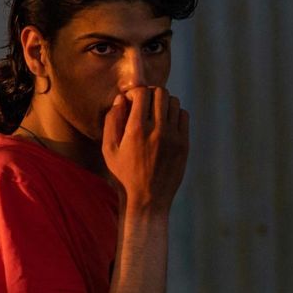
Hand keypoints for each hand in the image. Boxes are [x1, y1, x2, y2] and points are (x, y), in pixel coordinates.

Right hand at [102, 86, 188, 213]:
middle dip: (150, 94)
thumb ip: (112, 121)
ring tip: (155, 115)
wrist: (147, 199)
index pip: (142, 92)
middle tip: (143, 105)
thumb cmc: (123, 174)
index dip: (135, 92)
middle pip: (160, 93)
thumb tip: (120, 99)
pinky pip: (183, 115)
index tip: (131, 101)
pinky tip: (165, 124)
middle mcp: (157, 130)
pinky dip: (174, 114)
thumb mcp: (108, 149)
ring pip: (174, 102)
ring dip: (163, 103)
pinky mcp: (184, 144)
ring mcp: (174, 137)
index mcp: (136, 130)